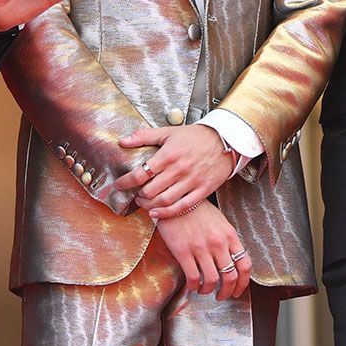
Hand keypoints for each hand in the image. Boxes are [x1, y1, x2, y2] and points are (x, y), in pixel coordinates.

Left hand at [116, 123, 236, 216]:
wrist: (226, 139)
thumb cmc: (196, 136)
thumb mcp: (169, 132)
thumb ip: (144, 136)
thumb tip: (123, 141)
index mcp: (169, 154)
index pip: (140, 173)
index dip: (126, 182)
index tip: (119, 185)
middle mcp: (179, 169)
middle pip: (150, 191)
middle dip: (138, 196)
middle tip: (135, 195)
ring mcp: (192, 181)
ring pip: (165, 200)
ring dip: (150, 205)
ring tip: (145, 203)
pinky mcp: (203, 189)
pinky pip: (182, 206)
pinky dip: (167, 213)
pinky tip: (157, 213)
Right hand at [156, 201, 250, 302]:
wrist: (176, 199)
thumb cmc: (198, 210)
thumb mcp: (220, 222)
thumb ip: (227, 240)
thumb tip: (232, 261)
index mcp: (230, 235)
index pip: (244, 264)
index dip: (243, 283)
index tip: (238, 291)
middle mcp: (218, 243)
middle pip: (230, 276)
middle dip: (227, 291)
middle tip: (222, 296)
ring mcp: (201, 248)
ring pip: (212, 280)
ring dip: (209, 291)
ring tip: (204, 291)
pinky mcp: (184, 252)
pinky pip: (193, 277)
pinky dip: (194, 286)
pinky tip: (192, 286)